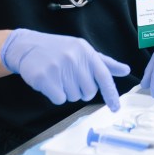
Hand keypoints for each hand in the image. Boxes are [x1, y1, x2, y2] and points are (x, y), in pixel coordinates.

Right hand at [0, 29, 130, 110]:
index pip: (104, 76)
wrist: (27, 46)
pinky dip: (55, 95)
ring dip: (67, 92)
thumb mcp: (82, 50)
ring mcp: (59, 68)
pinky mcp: (45, 78)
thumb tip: (126, 70)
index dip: (111, 94)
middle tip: (70, 78)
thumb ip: (104, 62)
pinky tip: (50, 82)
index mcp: (86, 52)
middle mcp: (74, 59)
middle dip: (81, 90)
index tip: (116, 108)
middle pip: (88, 92)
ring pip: (73, 97)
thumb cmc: (58, 50)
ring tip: (58, 77)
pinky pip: (59, 99)